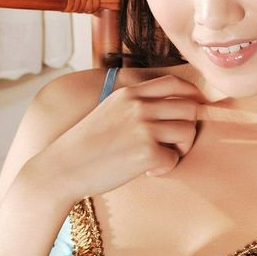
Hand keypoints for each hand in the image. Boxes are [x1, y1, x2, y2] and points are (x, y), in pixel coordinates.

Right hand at [28, 74, 205, 203]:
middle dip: (188, 127)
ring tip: (160, 158)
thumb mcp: (110, 110)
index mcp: (129, 94)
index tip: (194, 108)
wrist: (62, 168)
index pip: (174, 83)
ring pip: (188, 131)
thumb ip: (136, 104)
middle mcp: (139, 106)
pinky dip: (166, 168)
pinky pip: (175, 159)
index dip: (191, 95)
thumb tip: (171, 108)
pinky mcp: (147, 152)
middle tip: (174, 144)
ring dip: (181, 148)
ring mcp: (144, 127)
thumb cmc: (86, 144)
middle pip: (189, 108)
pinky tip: (148, 172)